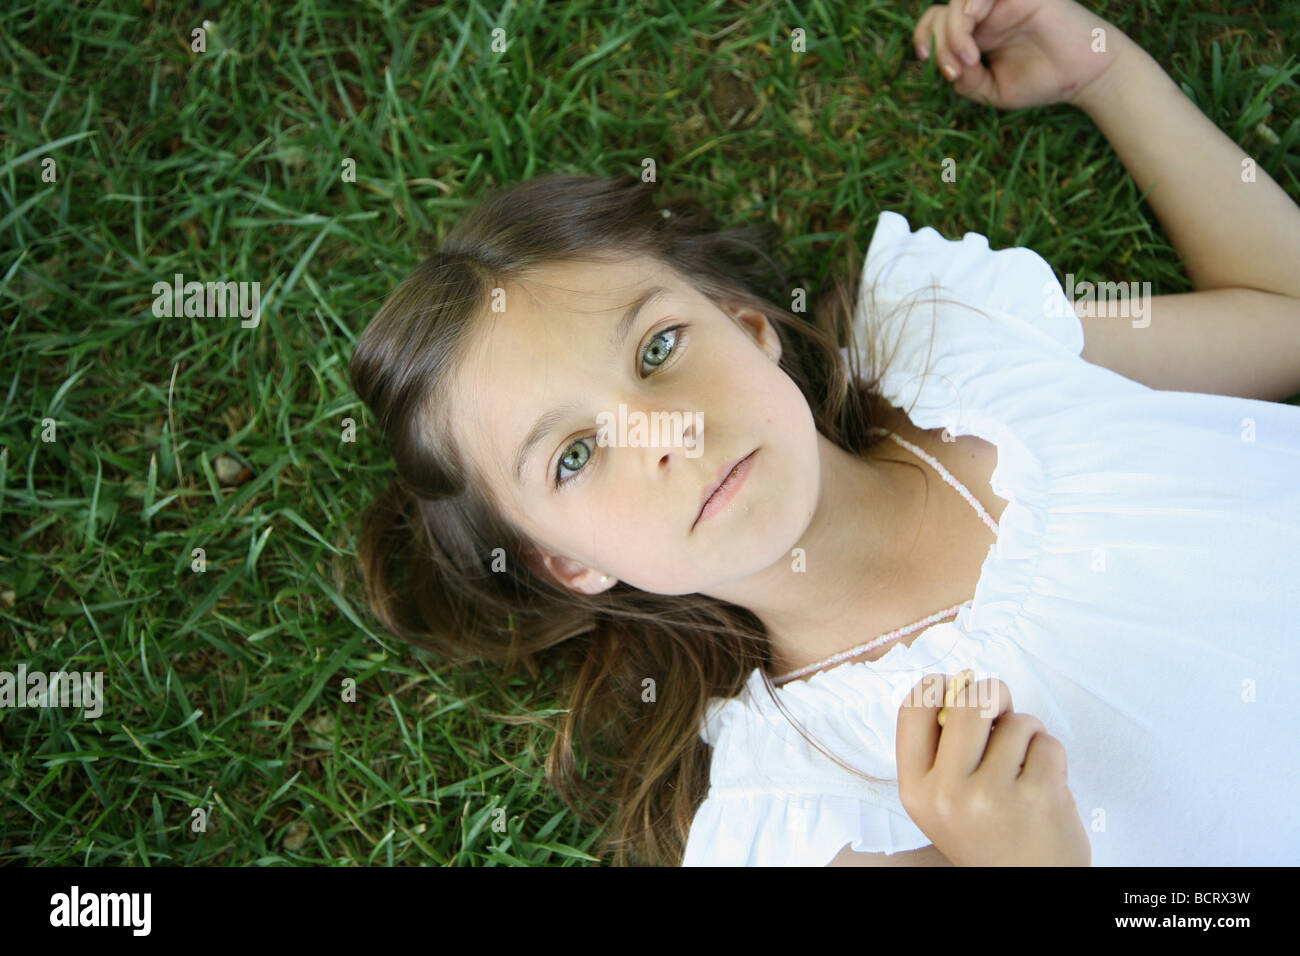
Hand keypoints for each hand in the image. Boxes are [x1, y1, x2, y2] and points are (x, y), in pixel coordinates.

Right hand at [896, 673, 1090, 865]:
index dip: (937, 686)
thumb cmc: (988, 834)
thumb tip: (962, 684)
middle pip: (971, 701)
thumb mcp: (942, 801)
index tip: (957, 690)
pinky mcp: (1038, 797)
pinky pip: (1047, 744)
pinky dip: (1051, 755)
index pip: (912, 709)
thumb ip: (942, 751)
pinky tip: (1044, 782)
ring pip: (1017, 722)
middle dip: (994, 695)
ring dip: (1028, 734)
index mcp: (916, 789)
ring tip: (1025, 766)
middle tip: (1002, 710)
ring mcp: (993, 796)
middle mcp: (947, 793)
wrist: (1027, 884)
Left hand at [912, 0, 1133, 109]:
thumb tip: (948, 68)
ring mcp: (1001, 3)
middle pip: (941, 14)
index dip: (923, 37)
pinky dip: (971, 3)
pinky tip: (974, 21)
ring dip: (953, 31)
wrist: (1083, 76)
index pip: (935, 24)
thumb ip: (965, 82)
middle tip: (960, 69)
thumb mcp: (992, 92)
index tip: (923, 58)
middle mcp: (984, 15)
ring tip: (971, 59)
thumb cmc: (1041, 82)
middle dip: (940, 44)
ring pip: (958, 2)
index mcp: (975, 35)